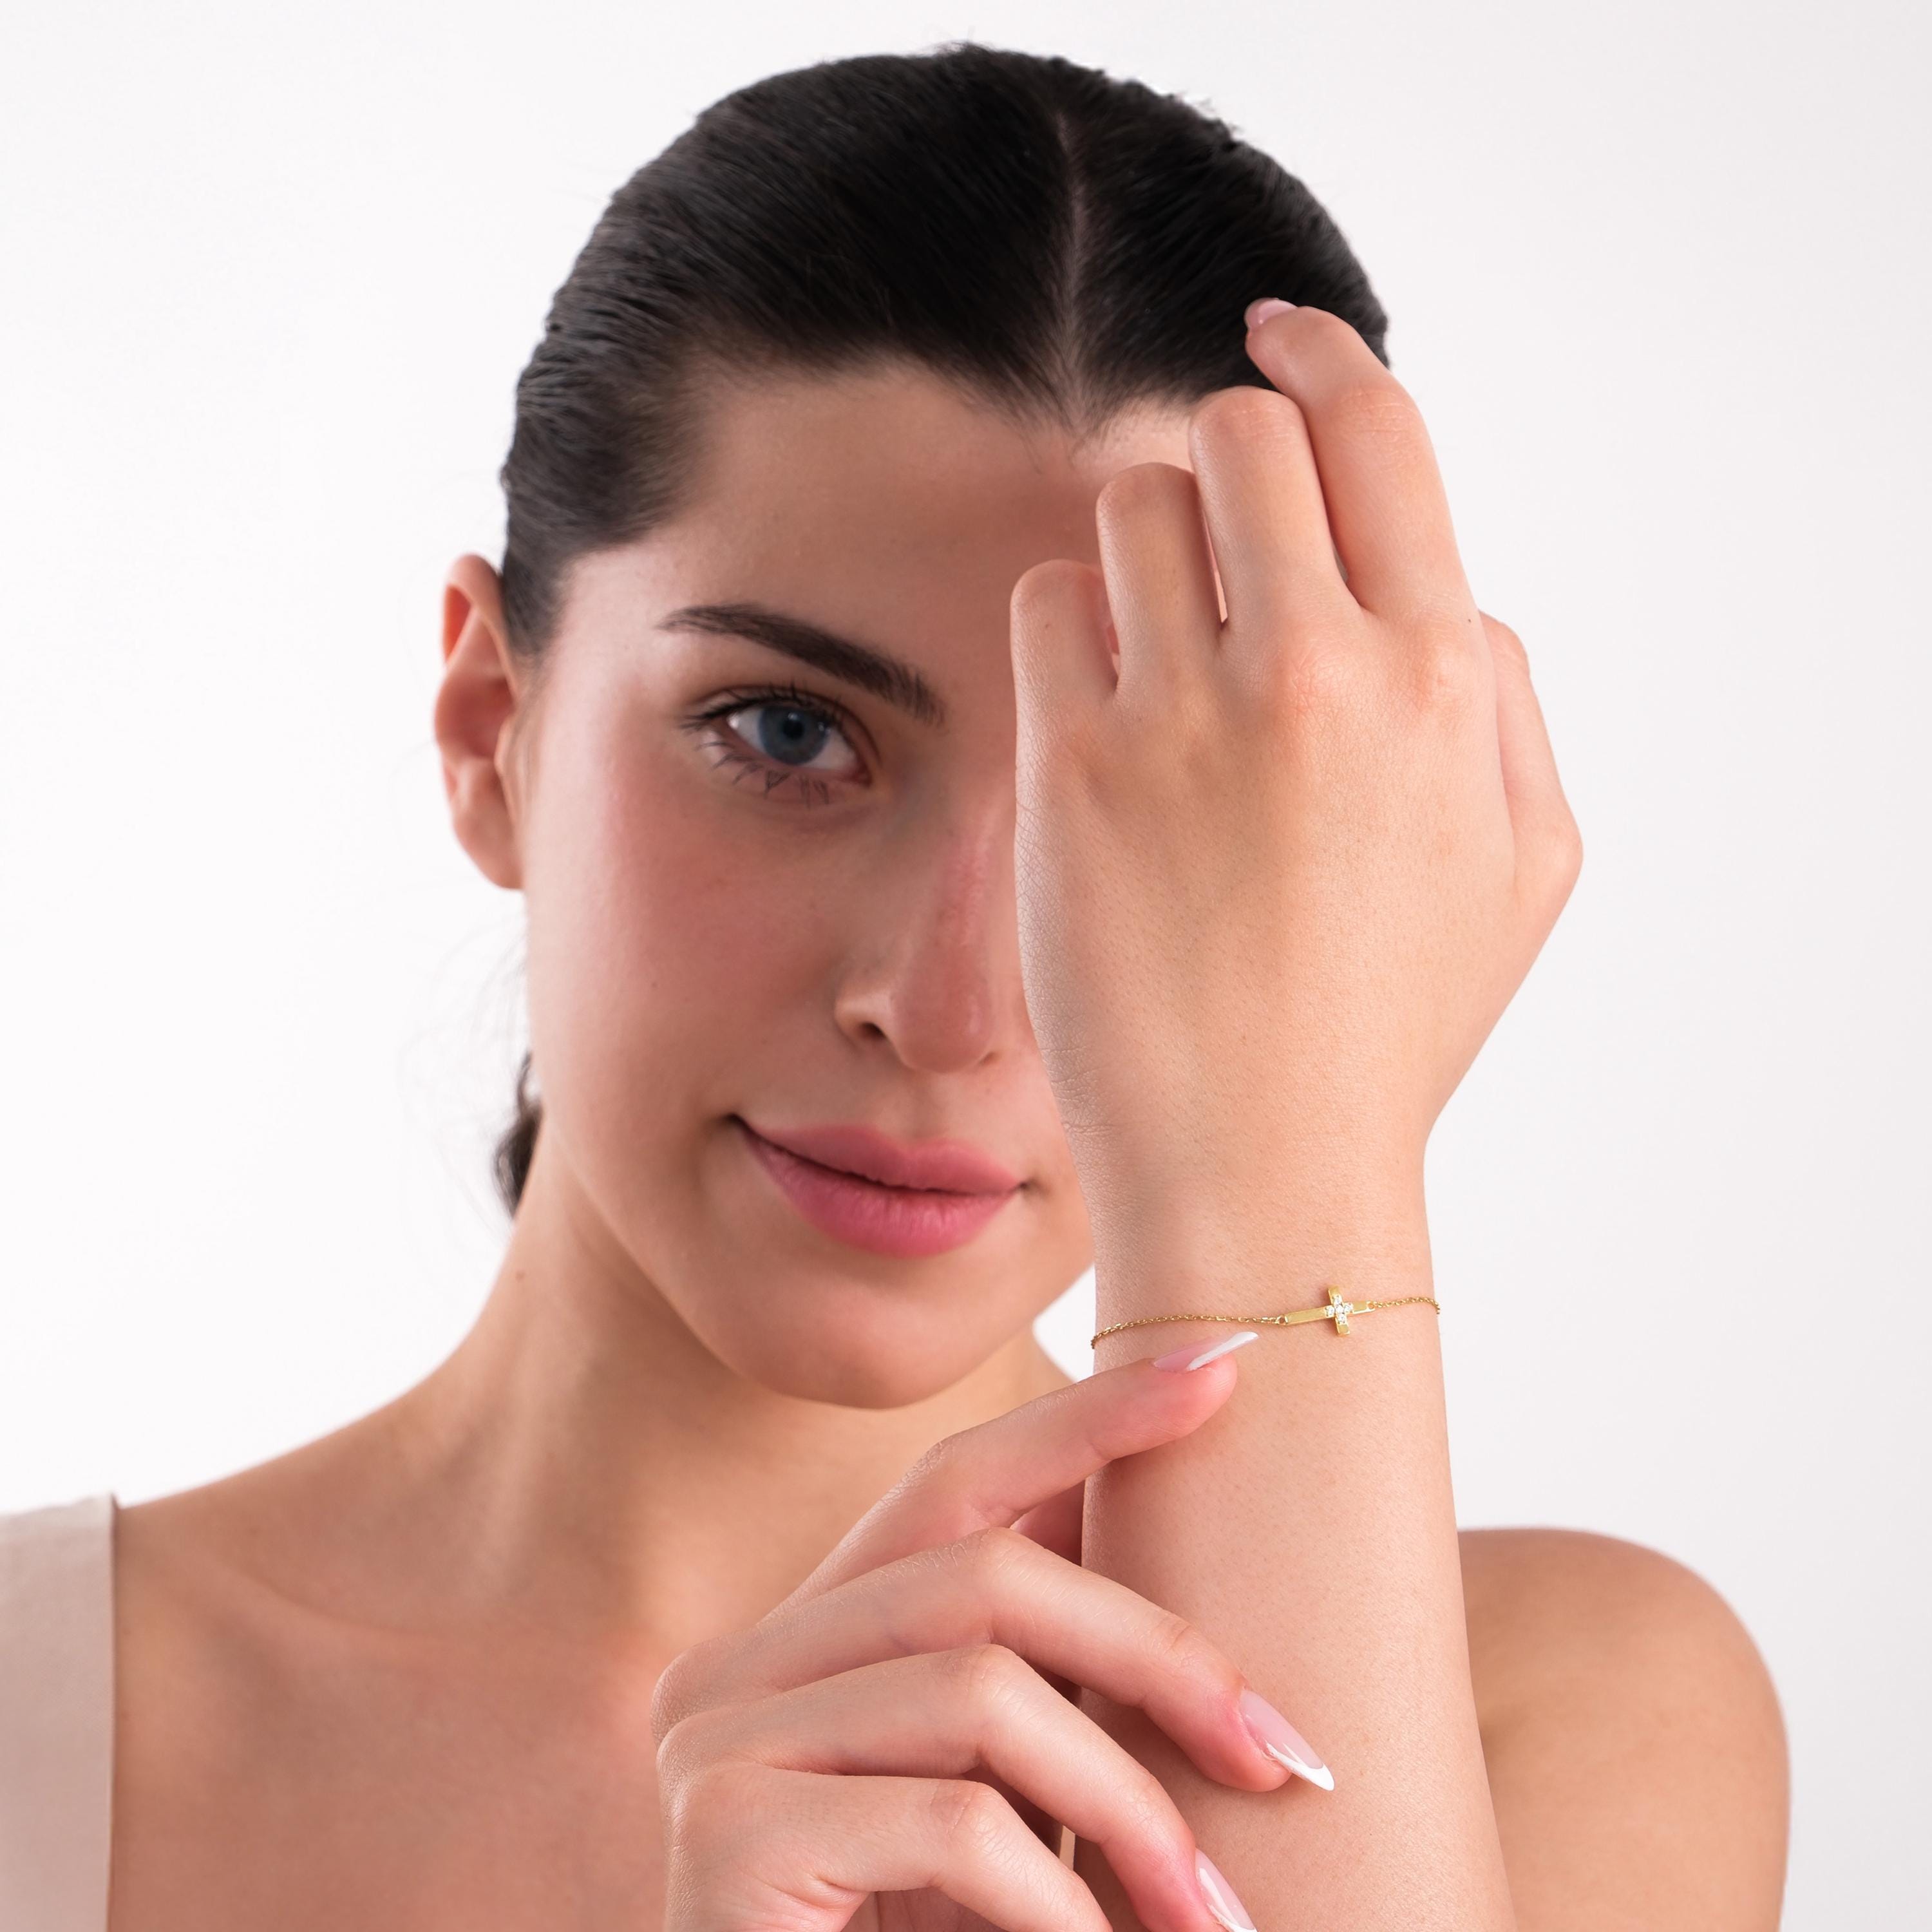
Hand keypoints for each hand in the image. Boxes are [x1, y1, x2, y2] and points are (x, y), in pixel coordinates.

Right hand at [648, 1347, 1320, 1931]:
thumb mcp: (1002, 1806)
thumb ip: (1041, 1687)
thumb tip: (1175, 1536)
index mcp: (798, 1644)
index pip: (951, 1482)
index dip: (1087, 1417)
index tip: (1222, 1369)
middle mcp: (733, 1667)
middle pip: (981, 1570)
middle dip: (1157, 1649)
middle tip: (1288, 1757)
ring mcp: (711, 1743)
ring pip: (980, 1687)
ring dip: (1129, 1805)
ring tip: (1213, 1917)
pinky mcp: (722, 1838)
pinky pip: (953, 1823)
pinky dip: (1063, 1903)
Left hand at [1007, 303, 1581, 1238]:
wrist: (1264, 1168)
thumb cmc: (1392, 1026)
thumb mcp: (1523, 865)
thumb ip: (1502, 699)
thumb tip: (1443, 591)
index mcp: (1439, 676)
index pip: (1377, 429)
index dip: (1323, 357)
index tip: (1279, 331)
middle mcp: (1316, 669)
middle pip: (1241, 434)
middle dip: (1229, 468)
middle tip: (1221, 549)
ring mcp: (1184, 715)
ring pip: (1132, 503)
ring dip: (1145, 551)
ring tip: (1162, 662)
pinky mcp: (1072, 769)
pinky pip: (1048, 603)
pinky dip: (1071, 634)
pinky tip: (1100, 720)